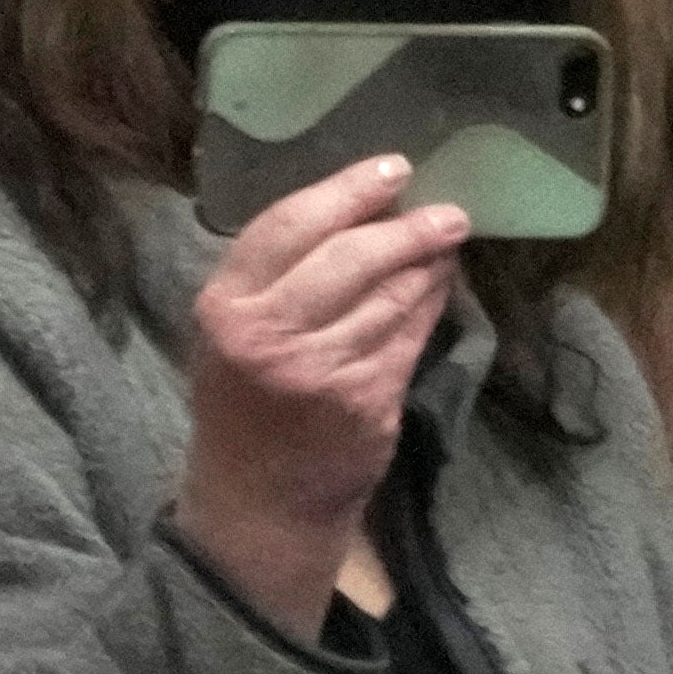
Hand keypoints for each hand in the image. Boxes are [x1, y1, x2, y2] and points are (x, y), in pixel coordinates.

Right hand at [169, 154, 463, 637]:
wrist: (259, 503)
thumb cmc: (243, 404)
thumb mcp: (229, 333)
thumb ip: (273, 276)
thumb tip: (356, 209)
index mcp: (225, 307)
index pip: (290, 225)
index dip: (348, 190)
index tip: (392, 169)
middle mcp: (269, 335)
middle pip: (350, 256)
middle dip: (405, 226)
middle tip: (447, 211)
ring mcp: (322, 371)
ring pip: (391, 295)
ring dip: (427, 262)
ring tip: (447, 239)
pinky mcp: (366, 402)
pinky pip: (410, 336)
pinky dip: (430, 305)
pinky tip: (440, 286)